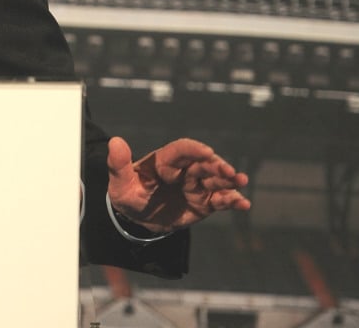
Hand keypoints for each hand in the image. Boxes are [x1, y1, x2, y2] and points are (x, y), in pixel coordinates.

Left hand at [106, 136, 249, 233]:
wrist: (137, 217)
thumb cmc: (127, 194)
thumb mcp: (119, 182)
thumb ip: (118, 164)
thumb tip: (115, 141)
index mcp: (164, 161)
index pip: (182, 150)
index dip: (194, 150)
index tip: (206, 152)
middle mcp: (184, 170)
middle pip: (204, 164)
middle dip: (218, 166)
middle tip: (230, 172)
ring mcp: (196, 186)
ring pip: (216, 181)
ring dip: (230, 181)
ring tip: (241, 182)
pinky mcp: (204, 203)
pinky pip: (220, 200)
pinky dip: (232, 201)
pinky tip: (243, 204)